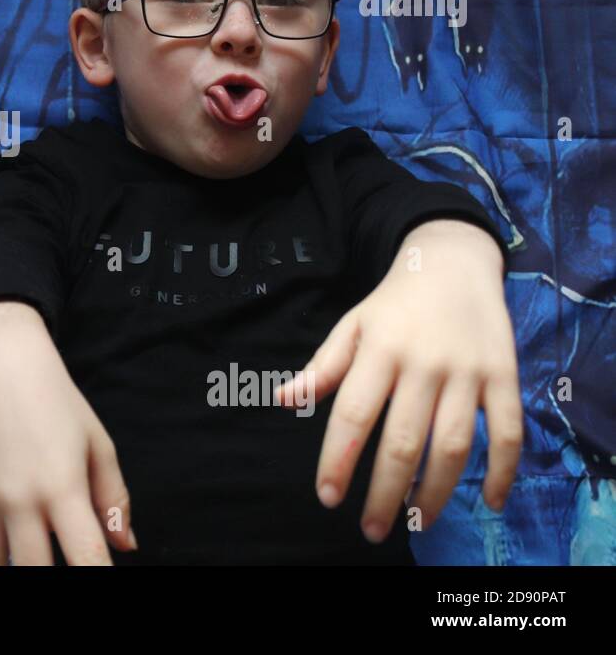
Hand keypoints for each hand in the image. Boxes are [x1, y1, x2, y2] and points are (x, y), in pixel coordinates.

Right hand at [0, 301, 136, 564]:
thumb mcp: (97, 442)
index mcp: (64, 488)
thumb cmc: (57, 400)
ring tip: (16, 564)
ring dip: (2, 573)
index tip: (99, 580)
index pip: (87, 557)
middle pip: (33, 569)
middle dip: (46, 579)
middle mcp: (20, 499)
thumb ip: (113, 497)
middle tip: (52, 566)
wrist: (0, 361)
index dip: (96, 576)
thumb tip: (125, 546)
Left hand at [274, 220, 520, 542]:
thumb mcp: (351, 325)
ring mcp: (467, 372)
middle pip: (403, 440)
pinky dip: (502, 471)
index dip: (339, 459)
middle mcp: (423, 364)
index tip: (328, 496)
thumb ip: (323, 366)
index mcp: (378, 351)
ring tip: (416, 521)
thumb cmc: (394, 303)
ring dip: (435, 491)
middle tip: (371, 528)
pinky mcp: (504, 376)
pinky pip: (508, 432)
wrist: (454, 263)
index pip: (353, 415)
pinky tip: (488, 500)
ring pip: (454, 445)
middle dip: (384, 492)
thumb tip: (283, 399)